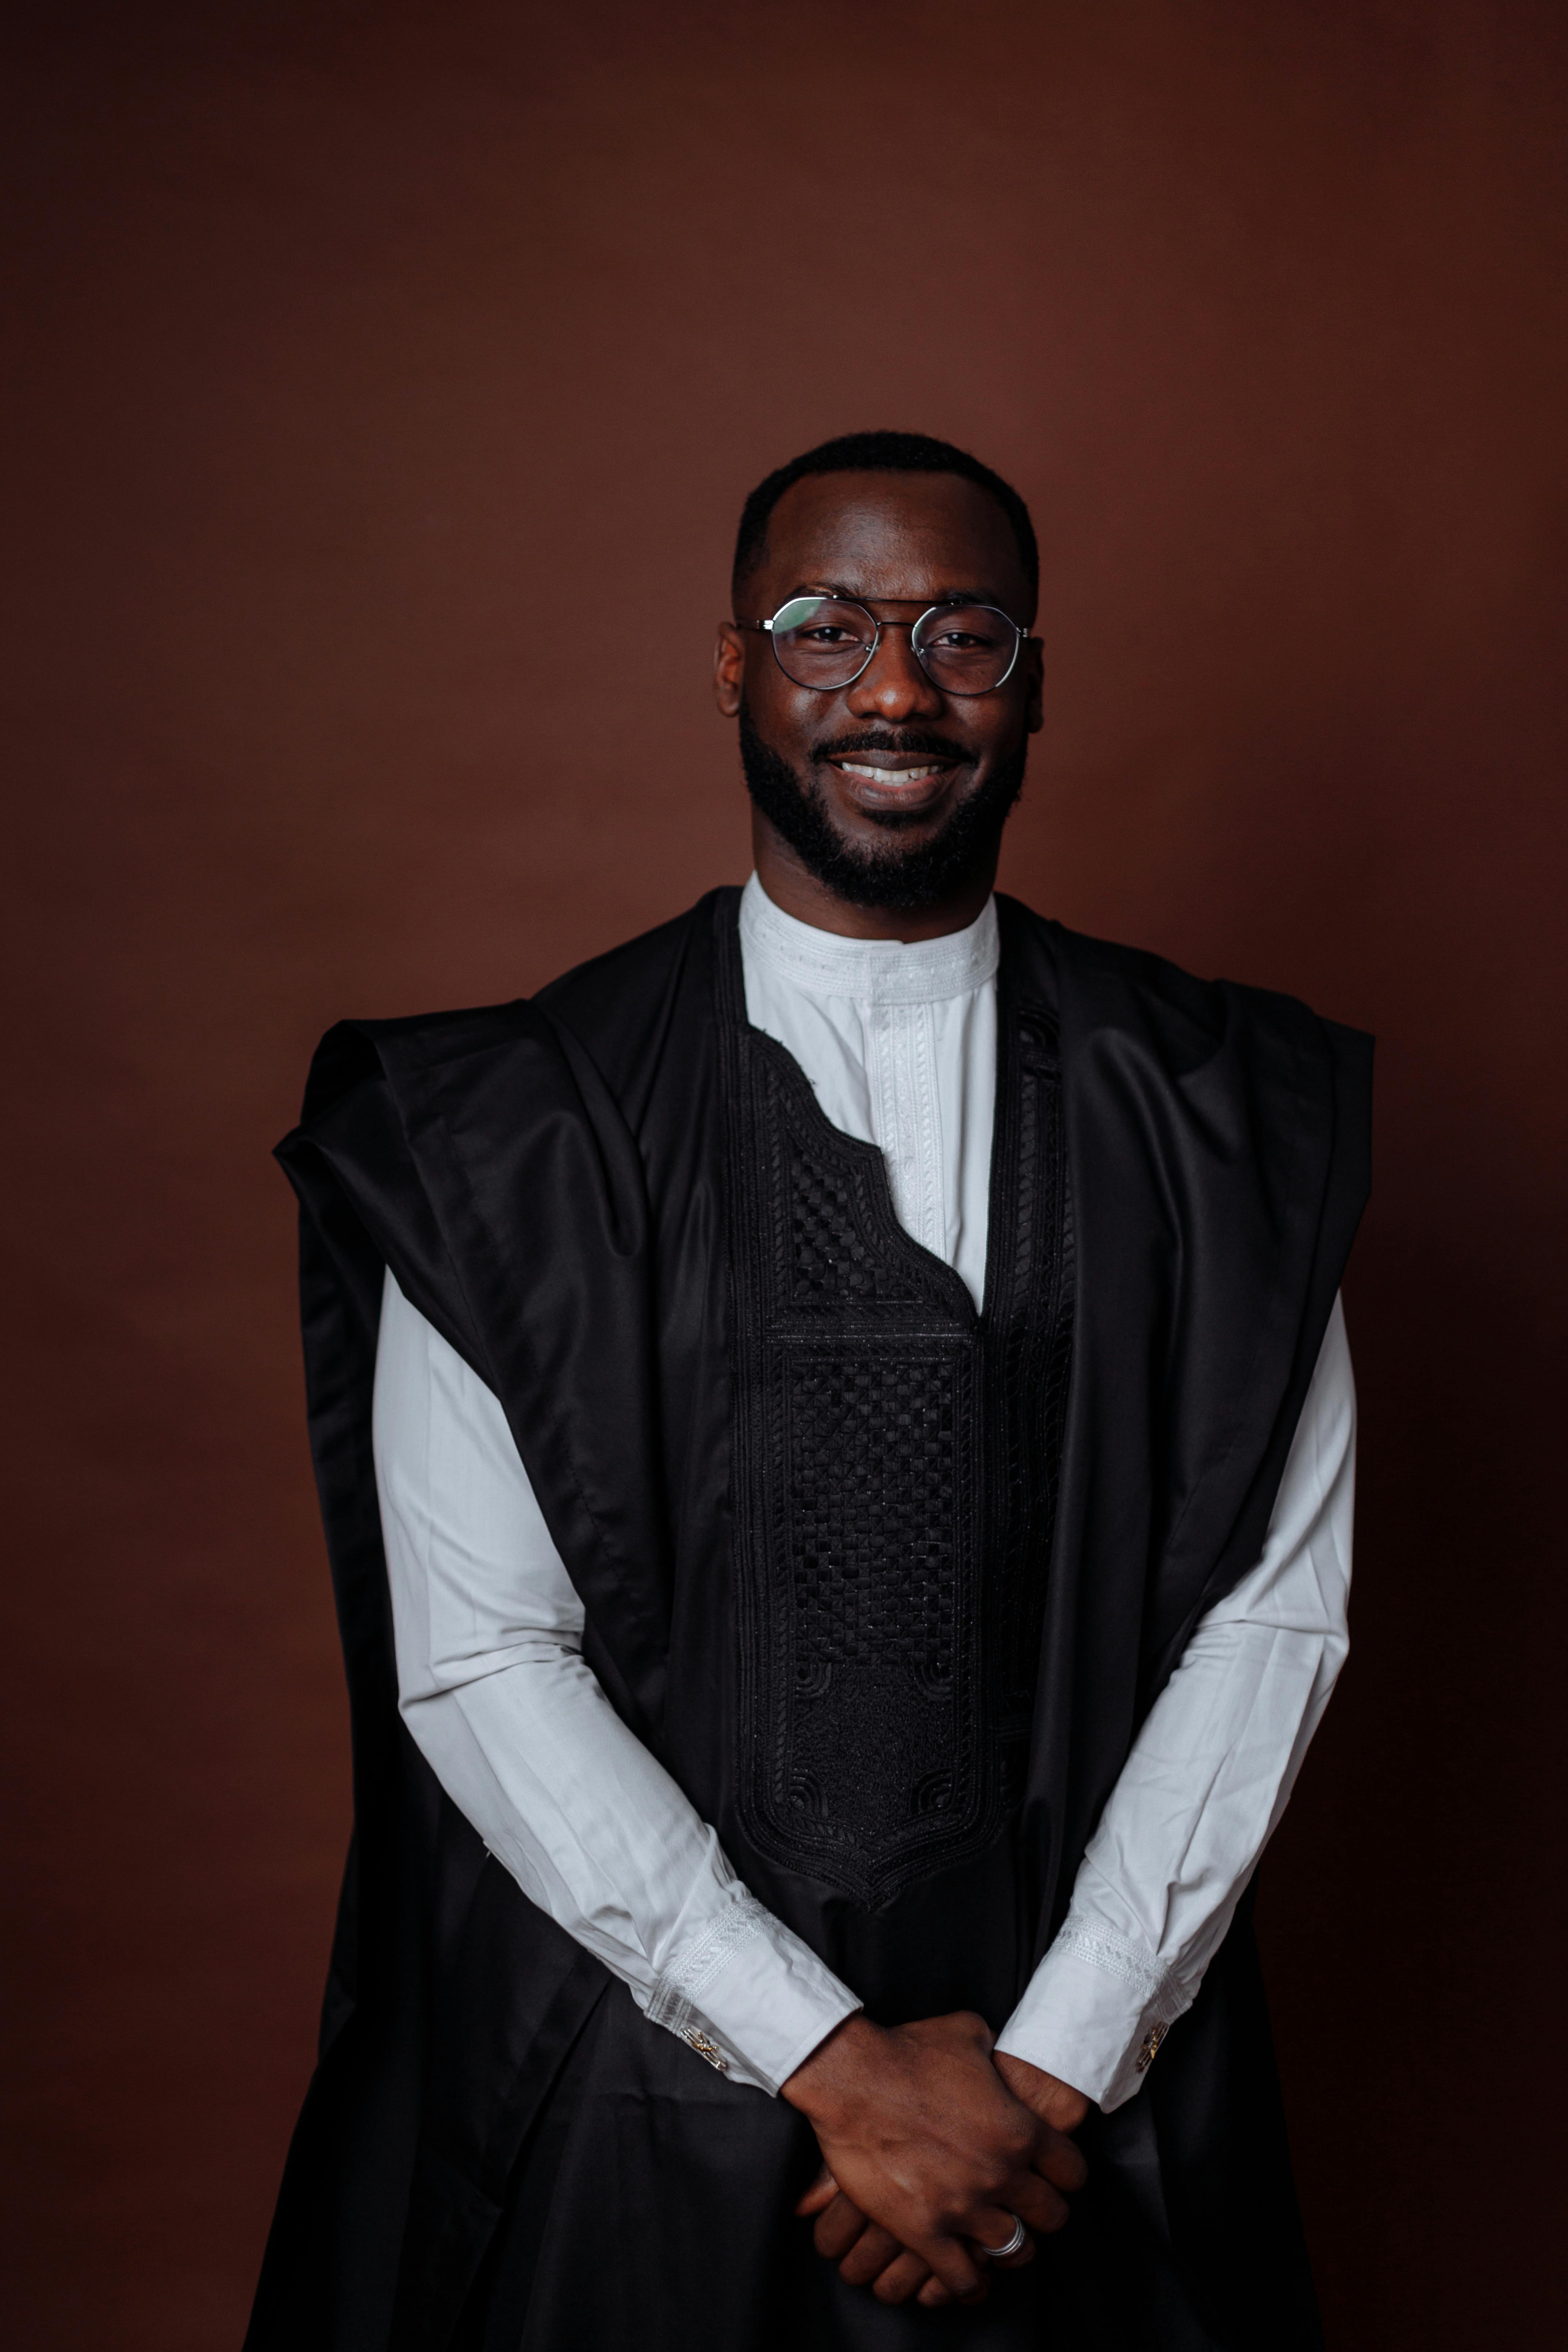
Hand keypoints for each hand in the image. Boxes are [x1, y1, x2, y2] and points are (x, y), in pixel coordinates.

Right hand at [782, 2012, 1086, 2307]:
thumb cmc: (907, 2051)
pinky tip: (968, 2274)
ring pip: (1012, 2250)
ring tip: (997, 2239)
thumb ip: (993, 2050)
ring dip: (1007, 2246)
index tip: (1053, 2175)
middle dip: (1042, 2213)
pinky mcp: (924, 2230)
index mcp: (1018, 2129)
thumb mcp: (966, 2033)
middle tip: (1026, 2208)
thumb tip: (997, 2049)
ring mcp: (962, 2206)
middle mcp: (1000, 2173)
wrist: (851, 2077)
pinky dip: (969, 2283)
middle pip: (1050, 2216)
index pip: (1072, 2172)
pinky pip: (962, 2279)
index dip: (1065, 2175)